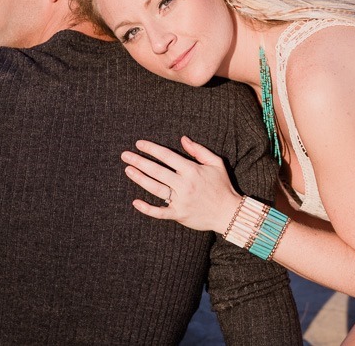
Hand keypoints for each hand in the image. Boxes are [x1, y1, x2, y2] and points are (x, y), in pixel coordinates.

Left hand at [121, 136, 242, 233]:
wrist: (229, 213)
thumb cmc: (223, 186)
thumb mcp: (216, 163)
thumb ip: (199, 150)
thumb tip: (183, 139)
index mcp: (192, 170)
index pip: (167, 156)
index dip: (151, 149)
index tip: (139, 144)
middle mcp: (184, 184)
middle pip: (157, 171)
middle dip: (139, 161)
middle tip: (125, 155)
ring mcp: (181, 201)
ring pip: (155, 188)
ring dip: (140, 179)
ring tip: (128, 170)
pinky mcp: (179, 215)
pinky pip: (160, 212)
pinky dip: (147, 208)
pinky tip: (135, 202)